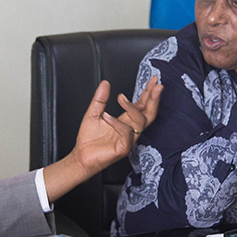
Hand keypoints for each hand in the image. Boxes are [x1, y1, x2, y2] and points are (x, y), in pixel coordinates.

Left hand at [43, 77, 161, 202]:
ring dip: (132, 108)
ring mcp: (128, 140)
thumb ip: (100, 98)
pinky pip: (126, 134)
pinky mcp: (123, 149)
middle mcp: (130, 130)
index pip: (142, 105)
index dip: (148, 93)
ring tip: (121, 97)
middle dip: (154, 98)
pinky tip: (106, 116)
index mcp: (126, 121)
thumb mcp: (93, 113)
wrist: (80, 156)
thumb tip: (105, 83)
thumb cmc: (89, 139)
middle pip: (149, 113)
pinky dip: (117, 123)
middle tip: (156, 85)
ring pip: (140, 122)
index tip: (153, 80)